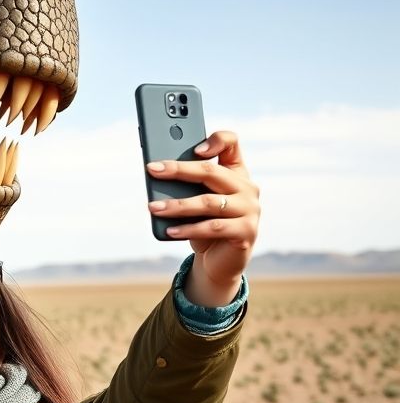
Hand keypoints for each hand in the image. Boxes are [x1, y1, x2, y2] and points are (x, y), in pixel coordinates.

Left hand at [146, 130, 259, 305]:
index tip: (194, 148)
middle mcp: (247, 188)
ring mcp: (250, 210)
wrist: (219, 260)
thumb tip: (156, 175)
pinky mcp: (246, 232)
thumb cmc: (204, 225)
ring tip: (153, 207)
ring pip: (209, 202)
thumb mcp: (196, 201)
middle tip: (153, 170)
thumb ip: (186, 186)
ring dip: (177, 205)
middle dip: (178, 170)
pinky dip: (189, 229)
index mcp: (236, 173)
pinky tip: (170, 230)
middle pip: (212, 172)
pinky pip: (213, 228)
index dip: (216, 141)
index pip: (232, 144)